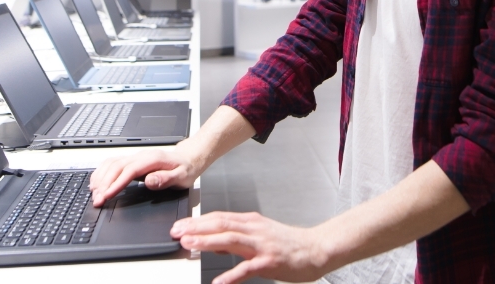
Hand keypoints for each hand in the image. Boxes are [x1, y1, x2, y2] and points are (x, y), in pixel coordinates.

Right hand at [88, 146, 200, 206]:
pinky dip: (102, 173)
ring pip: (111, 164)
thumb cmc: (185, 169)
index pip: (129, 170)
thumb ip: (165, 179)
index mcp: (152, 159)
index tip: (107, 195)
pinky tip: (97, 183)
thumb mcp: (181, 176)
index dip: (116, 183)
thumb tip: (149, 181)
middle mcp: (140, 156)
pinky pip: (112, 163)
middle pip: (116, 167)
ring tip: (94, 195)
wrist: (188, 158)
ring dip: (100, 178)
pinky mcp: (131, 161)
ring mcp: (135, 158)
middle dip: (104, 184)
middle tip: (97, 201)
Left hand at [173, 211, 330, 283]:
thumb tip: (214, 244)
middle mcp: (255, 229)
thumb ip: (238, 237)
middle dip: (197, 227)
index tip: (180, 225)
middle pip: (221, 224)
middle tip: (177, 231)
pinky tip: (219, 282)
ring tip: (190, 246)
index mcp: (251, 222)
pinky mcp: (270, 261)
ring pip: (231, 239)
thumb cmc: (289, 244)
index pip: (219, 218)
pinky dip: (232, 275)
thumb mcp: (261, 235)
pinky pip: (247, 268)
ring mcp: (262, 245)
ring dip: (208, 242)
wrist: (316, 249)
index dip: (198, 221)